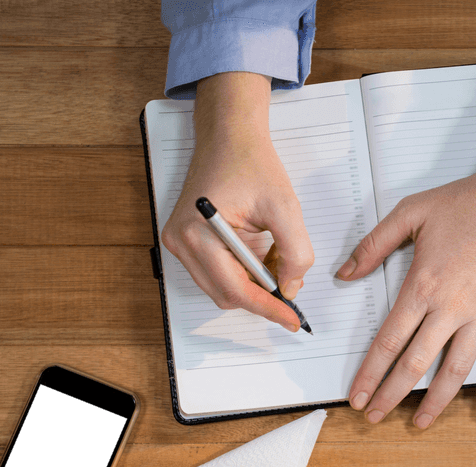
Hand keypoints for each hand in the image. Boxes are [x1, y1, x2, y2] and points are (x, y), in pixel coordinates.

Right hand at [160, 72, 313, 331]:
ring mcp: (179, 243)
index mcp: (198, 232)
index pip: (235, 289)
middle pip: (227, 294)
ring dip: (253, 282)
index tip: (293, 319)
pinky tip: (259, 251)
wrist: (230, 138)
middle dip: (262, 294)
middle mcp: (180, 242)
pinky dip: (243, 272)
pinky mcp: (186, 242)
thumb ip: (295, 252)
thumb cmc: (251, 163)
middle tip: (291, 280)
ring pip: (223, 288)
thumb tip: (290, 288)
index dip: (268, 308)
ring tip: (273, 255)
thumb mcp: (285, 207)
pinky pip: (218, 274)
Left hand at [337, 162, 475, 428]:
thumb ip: (373, 245)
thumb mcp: (409, 213)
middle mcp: (451, 308)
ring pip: (456, 369)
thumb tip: (345, 272)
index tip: (358, 395)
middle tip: (375, 416)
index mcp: (423, 286)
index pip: (388, 342)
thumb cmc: (467, 203)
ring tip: (420, 422)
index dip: (370, 374)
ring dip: (437, 401)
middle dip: (392, 395)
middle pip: (415, 364)